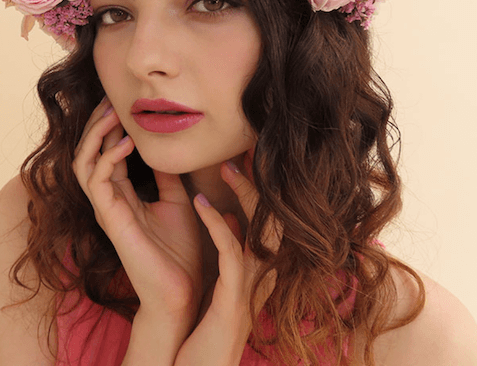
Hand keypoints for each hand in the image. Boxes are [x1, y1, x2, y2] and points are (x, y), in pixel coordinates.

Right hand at [72, 97, 204, 324]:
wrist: (181, 291)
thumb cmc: (180, 252)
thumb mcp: (177, 201)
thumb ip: (166, 177)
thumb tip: (165, 149)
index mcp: (122, 194)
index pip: (105, 151)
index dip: (110, 126)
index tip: (122, 101)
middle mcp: (108, 200)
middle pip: (87, 152)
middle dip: (96, 124)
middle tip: (110, 100)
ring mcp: (106, 210)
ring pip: (83, 163)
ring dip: (95, 136)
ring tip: (113, 115)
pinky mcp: (110, 220)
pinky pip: (97, 182)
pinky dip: (107, 158)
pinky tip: (127, 144)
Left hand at [174, 154, 281, 365]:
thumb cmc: (210, 326)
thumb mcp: (224, 282)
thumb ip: (232, 251)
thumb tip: (231, 218)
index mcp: (260, 268)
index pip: (269, 218)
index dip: (263, 187)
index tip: (251, 155)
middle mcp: (264, 275)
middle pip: (274, 218)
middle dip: (262, 183)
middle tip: (245, 150)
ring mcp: (253, 287)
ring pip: (260, 230)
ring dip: (244, 195)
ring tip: (225, 167)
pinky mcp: (235, 299)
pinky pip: (232, 253)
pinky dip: (219, 226)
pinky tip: (203, 204)